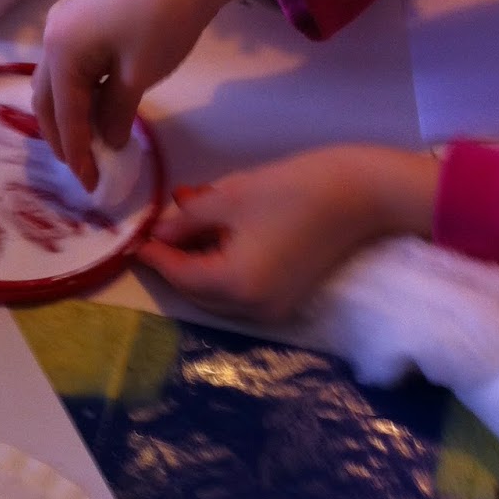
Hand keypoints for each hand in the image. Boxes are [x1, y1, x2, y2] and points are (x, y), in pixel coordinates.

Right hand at [33, 0, 291, 190]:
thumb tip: (106, 143)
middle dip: (62, 137)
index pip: (64, 115)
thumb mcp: (138, 77)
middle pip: (47, 100)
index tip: (90, 185)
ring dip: (69, 116)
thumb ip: (114, 114)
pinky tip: (98, 110)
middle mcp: (52, 35)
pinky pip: (71, 66)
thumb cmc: (164, 22)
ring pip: (57, 83)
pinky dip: (80, 93)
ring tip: (89, 144)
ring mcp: (65, 23)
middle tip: (82, 168)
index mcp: (61, 50)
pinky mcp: (82, 17)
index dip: (77, 154)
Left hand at [134, 146, 439, 325]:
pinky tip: (216, 233)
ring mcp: (273, 308)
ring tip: (187, 223)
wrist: (364, 194)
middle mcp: (252, 309)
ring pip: (218, 291)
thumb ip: (188, 220)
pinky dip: (223, 265)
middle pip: (196, 290)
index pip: (180, 276)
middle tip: (157, 230)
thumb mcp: (231, 198)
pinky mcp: (287, 297)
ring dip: (198, 262)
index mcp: (235, 286)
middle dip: (175, 260)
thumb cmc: (296, 189)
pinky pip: (241, 287)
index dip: (155, 255)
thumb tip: (160, 232)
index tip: (134, 239)